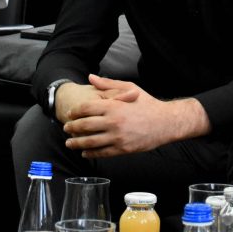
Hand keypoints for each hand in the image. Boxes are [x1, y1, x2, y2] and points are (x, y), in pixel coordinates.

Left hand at [61, 75, 204, 156]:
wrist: (166, 122)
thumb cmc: (148, 104)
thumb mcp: (130, 89)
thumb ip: (108, 84)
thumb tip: (91, 78)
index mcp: (113, 106)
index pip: (86, 109)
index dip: (75, 112)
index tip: (70, 114)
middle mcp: (113, 122)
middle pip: (84, 126)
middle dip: (71, 128)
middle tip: (66, 128)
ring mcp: (117, 137)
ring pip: (90, 142)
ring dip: (76, 143)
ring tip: (69, 143)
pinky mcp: (122, 149)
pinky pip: (101, 153)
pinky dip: (90, 153)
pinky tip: (85, 152)